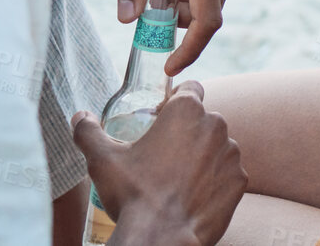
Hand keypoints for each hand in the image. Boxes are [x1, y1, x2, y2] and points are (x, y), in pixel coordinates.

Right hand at [73, 81, 246, 245]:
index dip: (174, 100)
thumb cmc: (133, 195)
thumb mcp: (102, 160)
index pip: (189, 88)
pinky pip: (227, 173)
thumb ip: (89, 132)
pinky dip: (214, 181)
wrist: (161, 239)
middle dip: (186, 132)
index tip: (161, 118)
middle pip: (203, 119)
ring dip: (202, 156)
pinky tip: (193, 195)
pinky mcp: (240, 180)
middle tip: (163, 156)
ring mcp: (231, 153)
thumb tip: (80, 117)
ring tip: (177, 179)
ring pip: (217, 146)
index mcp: (186, 110)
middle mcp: (216, 125)